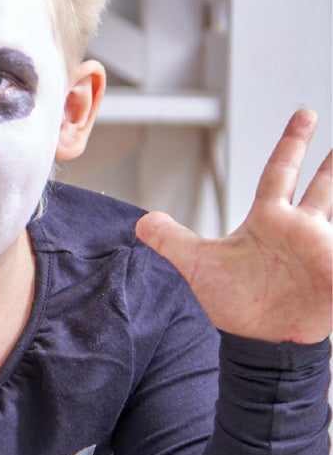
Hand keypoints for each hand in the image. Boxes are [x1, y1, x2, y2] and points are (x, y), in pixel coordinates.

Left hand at [135, 109, 331, 344]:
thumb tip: (141, 222)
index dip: (292, 144)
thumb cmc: (237, 301)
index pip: (280, 172)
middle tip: (329, 121)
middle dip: (332, 162)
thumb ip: (172, 240)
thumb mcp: (199, 266)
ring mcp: (322, 249)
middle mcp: (300, 228)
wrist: (259, 340)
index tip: (305, 114)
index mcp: (270, 219)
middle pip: (323, 185)